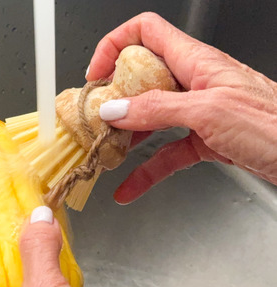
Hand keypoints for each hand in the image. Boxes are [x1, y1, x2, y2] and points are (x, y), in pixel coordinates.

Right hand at [86, 12, 276, 203]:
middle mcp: (197, 82)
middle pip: (142, 78)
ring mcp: (201, 111)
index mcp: (198, 61)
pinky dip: (147, 170)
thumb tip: (114, 109)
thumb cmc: (275, 127)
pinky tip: (130, 187)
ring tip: (107, 151)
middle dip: (114, 97)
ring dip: (126, 135)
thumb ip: (158, 108)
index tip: (96, 74)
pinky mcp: (208, 140)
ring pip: (151, 117)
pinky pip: (167, 152)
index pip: (146, 32)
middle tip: (95, 119)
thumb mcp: (209, 112)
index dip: (115, 45)